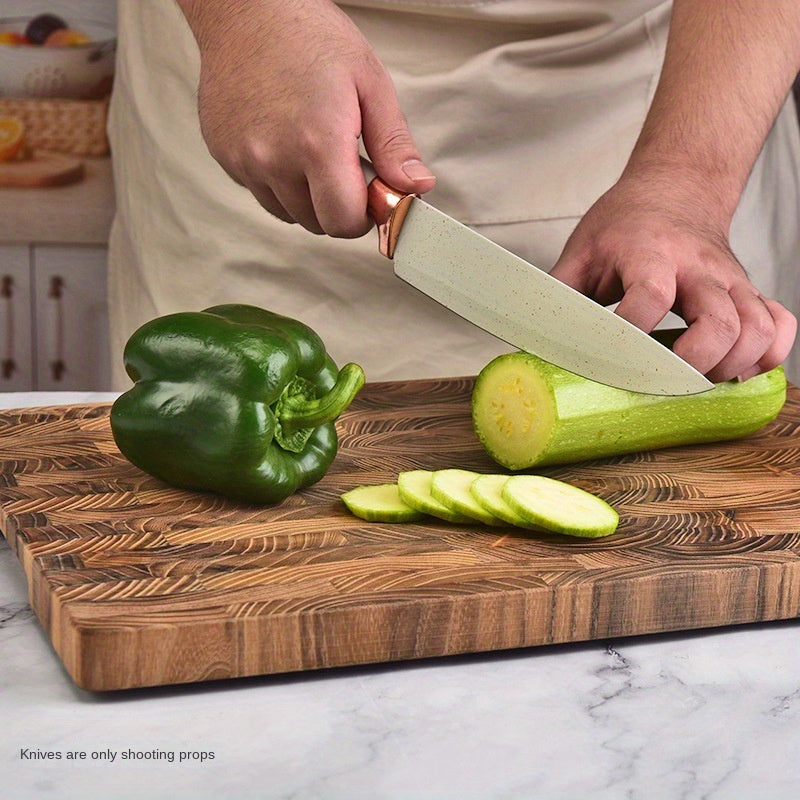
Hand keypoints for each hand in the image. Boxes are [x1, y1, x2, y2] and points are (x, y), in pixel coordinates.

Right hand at [177, 0, 434, 235]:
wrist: (245, 9)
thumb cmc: (309, 35)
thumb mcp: (370, 82)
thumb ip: (394, 145)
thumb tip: (416, 187)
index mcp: (318, 143)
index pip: (344, 223)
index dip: (364, 216)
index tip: (370, 195)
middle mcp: (275, 160)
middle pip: (318, 224)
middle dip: (338, 206)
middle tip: (345, 165)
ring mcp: (245, 162)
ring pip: (289, 214)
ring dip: (307, 197)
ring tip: (312, 149)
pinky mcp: (226, 158)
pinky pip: (262, 193)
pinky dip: (278, 181)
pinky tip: (283, 142)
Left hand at [549, 169, 796, 381]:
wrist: (674, 188)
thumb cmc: (623, 225)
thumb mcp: (581, 251)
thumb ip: (558, 294)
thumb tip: (529, 342)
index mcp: (647, 253)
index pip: (649, 296)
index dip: (633, 335)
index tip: (615, 360)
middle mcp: (697, 267)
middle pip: (720, 320)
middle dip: (696, 363)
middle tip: (670, 382)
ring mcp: (730, 279)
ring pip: (757, 326)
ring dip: (735, 364)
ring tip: (703, 381)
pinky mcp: (748, 289)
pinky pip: (780, 323)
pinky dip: (770, 354)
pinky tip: (740, 370)